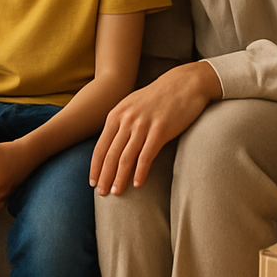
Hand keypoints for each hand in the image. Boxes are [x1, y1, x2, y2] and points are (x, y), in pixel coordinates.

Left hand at [90, 61, 220, 195]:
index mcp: (117, 114)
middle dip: (104, 176)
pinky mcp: (161, 130)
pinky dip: (140, 172)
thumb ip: (121, 121)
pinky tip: (138, 184)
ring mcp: (143, 124)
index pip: (101, 146)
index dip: (96, 166)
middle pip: (111, 154)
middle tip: (101, 193)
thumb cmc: (159, 96)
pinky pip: (146, 155)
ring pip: (126, 157)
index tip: (93, 182)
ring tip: (116, 193)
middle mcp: (127, 119)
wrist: (184, 83)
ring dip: (119, 178)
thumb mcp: (133, 104)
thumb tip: (111, 142)